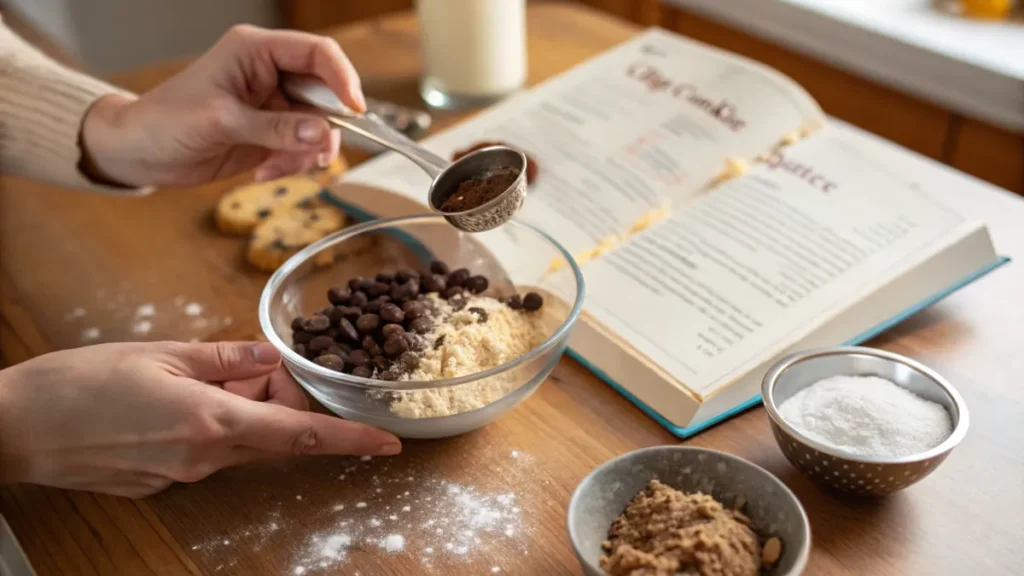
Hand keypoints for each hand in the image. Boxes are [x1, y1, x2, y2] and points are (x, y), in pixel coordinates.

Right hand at [0, 341, 399, 497]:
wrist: (16, 428)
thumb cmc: (80, 383)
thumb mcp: (161, 353)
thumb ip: (226, 358)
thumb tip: (272, 357)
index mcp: (213, 422)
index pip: (300, 434)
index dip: (350, 439)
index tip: (387, 443)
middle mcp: (205, 458)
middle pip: (273, 436)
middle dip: (281, 405)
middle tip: (255, 371)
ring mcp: (182, 476)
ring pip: (240, 444)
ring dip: (242, 413)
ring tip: (199, 379)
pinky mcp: (162, 484)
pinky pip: (207, 453)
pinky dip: (212, 427)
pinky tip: (173, 403)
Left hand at [80, 25, 365, 187]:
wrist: (139, 152)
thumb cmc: (164, 121)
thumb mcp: (221, 122)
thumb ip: (275, 127)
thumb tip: (321, 133)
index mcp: (256, 52)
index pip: (317, 54)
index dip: (342, 79)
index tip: (354, 110)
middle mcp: (270, 74)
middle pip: (326, 94)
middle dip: (323, 128)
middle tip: (312, 153)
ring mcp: (274, 106)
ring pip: (319, 127)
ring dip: (305, 153)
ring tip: (273, 168)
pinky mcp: (272, 134)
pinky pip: (303, 149)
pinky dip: (293, 164)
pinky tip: (263, 172)